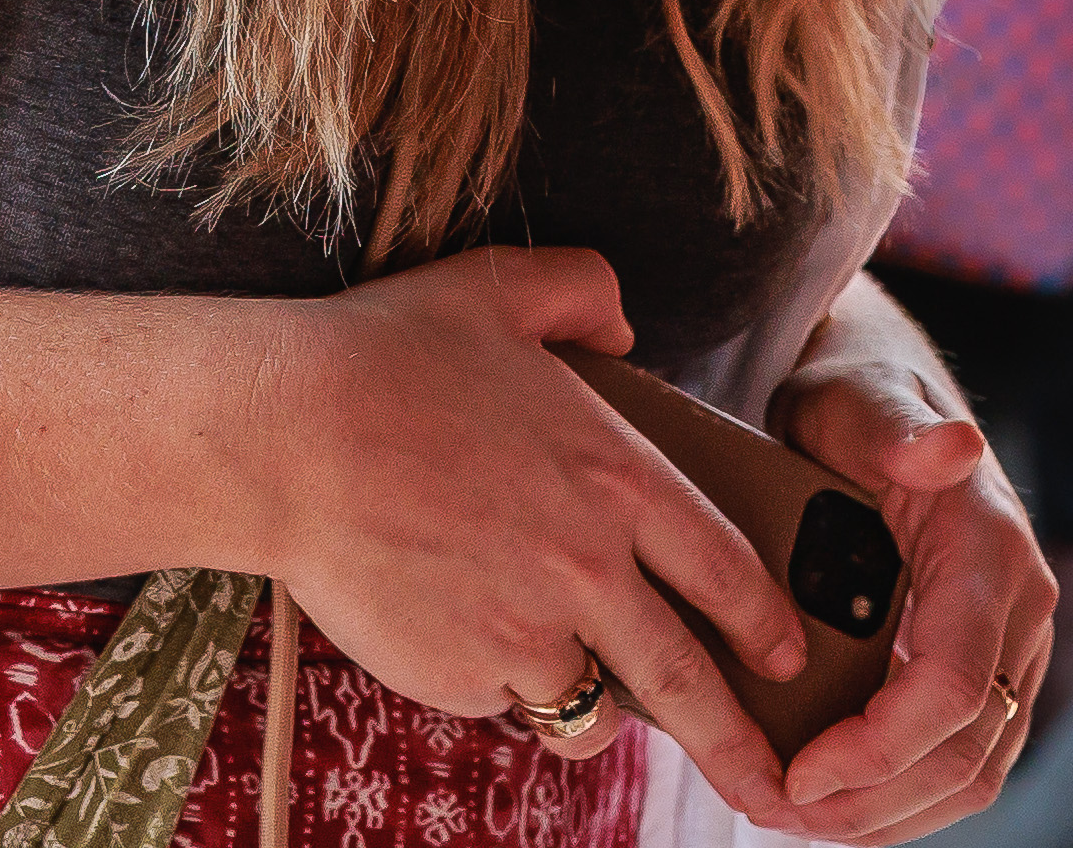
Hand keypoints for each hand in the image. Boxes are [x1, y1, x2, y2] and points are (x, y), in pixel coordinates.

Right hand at [248, 249, 807, 821]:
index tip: (789, 653)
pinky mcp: (457, 675)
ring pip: (589, 704)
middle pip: (686, 679)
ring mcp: (521, 630)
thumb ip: (585, 293)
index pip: (724, 567)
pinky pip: (503, 699)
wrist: (283, 435)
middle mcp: (586, 566)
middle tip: (773, 785)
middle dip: (739, 743)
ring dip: (594, 702)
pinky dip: (501, 684)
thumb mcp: (503, 286)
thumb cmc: (386, 351)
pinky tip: (465, 630)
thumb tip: (627, 328)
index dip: (766, 619)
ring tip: (576, 677)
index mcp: (616, 476)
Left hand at [770, 356, 1056, 841]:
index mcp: (995, 550)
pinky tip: (836, 798)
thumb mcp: (860, 401)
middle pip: (967, 753)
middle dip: (870, 802)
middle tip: (775, 808)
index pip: (955, 688)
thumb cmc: (860, 397)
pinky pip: (964, 761)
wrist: (880, 398)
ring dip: (885, 815)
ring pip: (973, 774)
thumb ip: (900, 431)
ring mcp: (1013, 644)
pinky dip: (901, 798)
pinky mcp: (990, 668)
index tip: (796, 771)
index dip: (878, 750)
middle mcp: (1021, 607)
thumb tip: (952, 446)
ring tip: (795, 816)